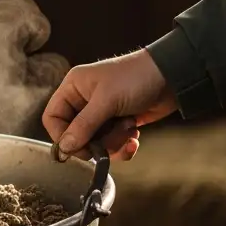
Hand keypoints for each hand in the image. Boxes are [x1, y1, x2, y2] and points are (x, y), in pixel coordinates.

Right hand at [41, 50, 177, 161]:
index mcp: (73, 88)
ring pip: (96, 142)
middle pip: (75, 134)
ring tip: (129, 129)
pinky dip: (124, 145)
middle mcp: (84, 101)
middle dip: (95, 141)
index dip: (62, 136)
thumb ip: (84, 125)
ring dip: (113, 142)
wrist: (172, 77)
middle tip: (111, 140)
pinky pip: (112, 144)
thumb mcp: (107, 101)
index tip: (79, 148)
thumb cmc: (135, 79)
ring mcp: (102, 113)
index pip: (52, 117)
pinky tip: (135, 136)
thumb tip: (63, 148)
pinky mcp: (119, 123)